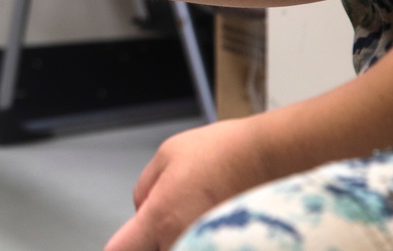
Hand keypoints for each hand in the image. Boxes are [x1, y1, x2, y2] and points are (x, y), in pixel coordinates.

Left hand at [106, 119, 273, 250]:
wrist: (273, 157)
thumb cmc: (226, 152)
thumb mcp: (166, 155)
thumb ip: (144, 188)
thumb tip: (142, 208)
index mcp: (158, 219)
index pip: (119, 250)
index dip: (120, 245)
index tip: (126, 239)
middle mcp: (181, 242)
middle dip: (154, 238)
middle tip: (174, 210)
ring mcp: (208, 248)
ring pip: (177, 247)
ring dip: (181, 236)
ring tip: (200, 208)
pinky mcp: (231, 249)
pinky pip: (203, 246)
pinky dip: (203, 238)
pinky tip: (216, 220)